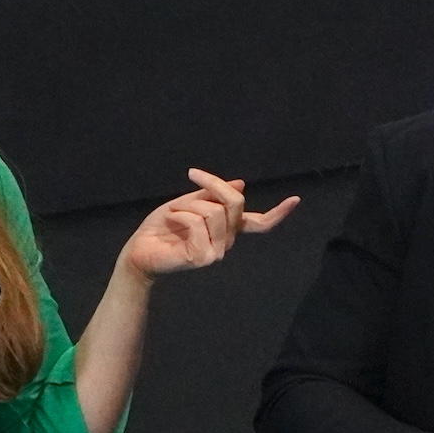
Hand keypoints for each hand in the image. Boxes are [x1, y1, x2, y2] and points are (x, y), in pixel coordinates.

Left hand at [119, 169, 297, 280]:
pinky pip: (199, 222)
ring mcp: (217, 252)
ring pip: (215, 210)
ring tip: (173, 214)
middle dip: (214, 184)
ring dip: (189, 204)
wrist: (138, 251)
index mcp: (226, 229)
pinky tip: (171, 221)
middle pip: (236, 202)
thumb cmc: (160, 229)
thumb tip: (240, 185)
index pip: (259, 223)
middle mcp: (226, 241)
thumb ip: (210, 197)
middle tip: (194, 174)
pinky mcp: (203, 258)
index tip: (295, 200)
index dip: (277, 213)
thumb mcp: (186, 203)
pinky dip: (181, 214)